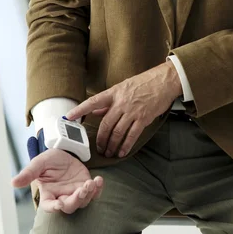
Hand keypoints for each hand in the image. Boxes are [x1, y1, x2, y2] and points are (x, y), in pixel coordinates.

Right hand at [11, 148, 102, 213]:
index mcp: (48, 193)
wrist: (64, 151)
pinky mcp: (85, 186)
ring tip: (91, 182)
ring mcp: (74, 192)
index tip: (60, 204)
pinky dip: (98, 189)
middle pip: (69, 207)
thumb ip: (28, 173)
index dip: (54, 207)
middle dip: (76, 200)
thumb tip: (13, 183)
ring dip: (88, 194)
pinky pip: (94, 193)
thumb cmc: (49, 159)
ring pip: (83, 202)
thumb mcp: (39, 163)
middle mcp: (62, 196)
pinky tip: (99, 180)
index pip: (49, 206)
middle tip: (82, 189)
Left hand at [66, 61, 181, 158]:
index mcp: (114, 93)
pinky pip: (132, 135)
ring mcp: (132, 111)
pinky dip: (125, 145)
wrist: (164, 81)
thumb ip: (109, 101)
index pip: (92, 102)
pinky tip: (122, 152)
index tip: (68, 117)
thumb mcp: (123, 87)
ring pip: (117, 132)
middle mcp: (121, 102)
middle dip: (100, 139)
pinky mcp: (143, 118)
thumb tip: (95, 111)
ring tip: (109, 152)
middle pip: (105, 124)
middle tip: (99, 148)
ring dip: (111, 145)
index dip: (79, 110)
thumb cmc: (144, 82)